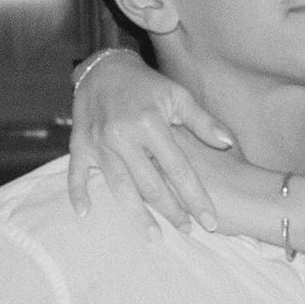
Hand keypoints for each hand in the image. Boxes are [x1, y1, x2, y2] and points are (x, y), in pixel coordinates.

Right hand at [68, 50, 232, 237]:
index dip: (196, 197)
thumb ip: (203, 122)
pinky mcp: (79, 143)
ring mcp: (98, 141)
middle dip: (171, 211)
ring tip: (154, 236)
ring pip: (119, 187)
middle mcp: (123, 135)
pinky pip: (76, 172)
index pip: (179, 170)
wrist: (104, 67)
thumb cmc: (148, 85)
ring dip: (137, 214)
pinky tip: (85, 214)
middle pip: (150, 184)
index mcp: (150, 124)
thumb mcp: (178, 96)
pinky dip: (78, 193)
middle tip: (188, 232)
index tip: (210, 221)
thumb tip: (228, 144)